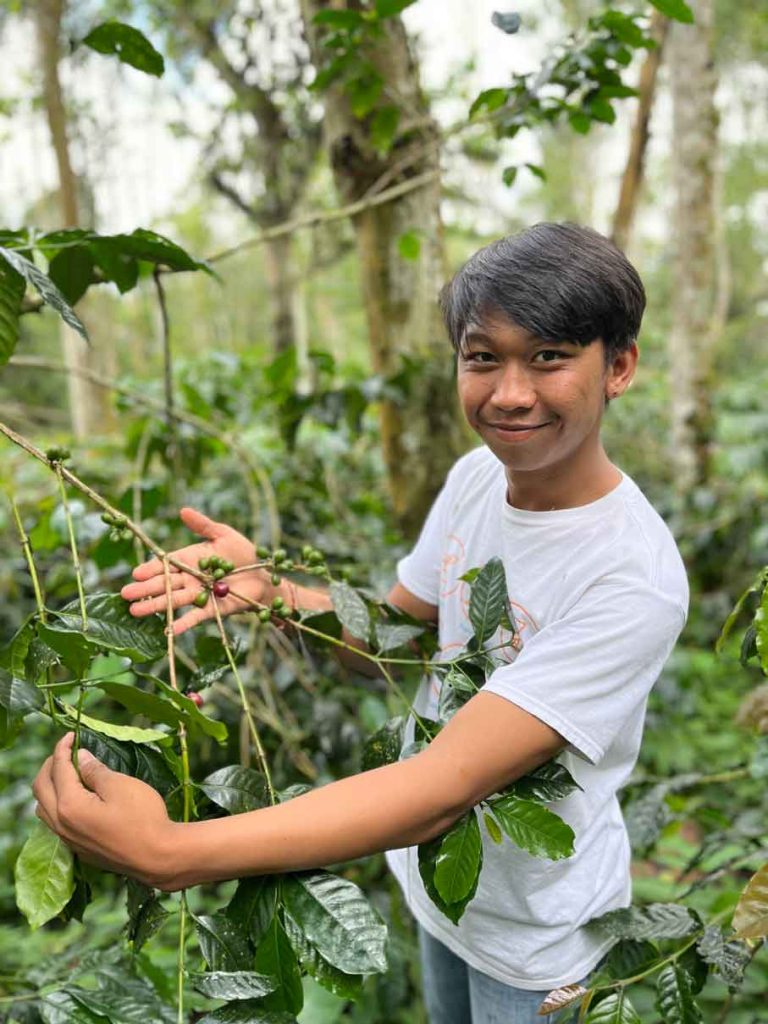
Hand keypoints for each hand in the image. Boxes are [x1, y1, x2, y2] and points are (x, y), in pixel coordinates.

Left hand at [32, 732, 180, 889]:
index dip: (63, 748)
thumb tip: (79, 757)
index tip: (72, 735)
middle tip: (67, 751)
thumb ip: (95, 770)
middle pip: (40, 788)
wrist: (157, 857)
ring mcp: (69, 840)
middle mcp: (61, 825)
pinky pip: (55, 824)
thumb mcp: (120, 785)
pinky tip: (76, 800)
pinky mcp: (79, 850)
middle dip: (50, 765)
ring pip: (43, 809)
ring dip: (50, 787)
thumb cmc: (143, 817)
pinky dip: (57, 805)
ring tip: (68, 773)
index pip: (58, 769)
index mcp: (69, 805)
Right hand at [121, 507, 274, 634]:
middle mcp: (190, 579)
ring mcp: (199, 595)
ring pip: (174, 601)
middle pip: (165, 584)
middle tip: (125, 594)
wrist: (264, 576)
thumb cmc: (244, 554)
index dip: (151, 569)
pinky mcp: (211, 610)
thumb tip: (183, 511)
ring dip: (155, 606)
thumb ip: (203, 525)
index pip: (166, 564)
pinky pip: (195, 617)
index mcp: (190, 560)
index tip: (136, 573)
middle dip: (145, 589)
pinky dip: (182, 623)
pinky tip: (168, 630)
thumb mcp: (224, 535)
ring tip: (135, 611)